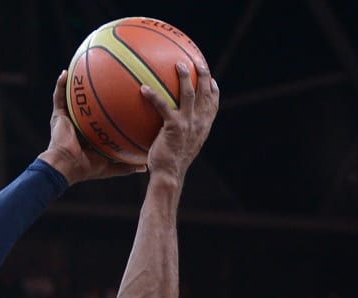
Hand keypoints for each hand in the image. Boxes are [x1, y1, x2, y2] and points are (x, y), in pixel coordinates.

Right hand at [39, 72, 143, 184]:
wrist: (67, 166)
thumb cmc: (87, 168)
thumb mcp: (111, 166)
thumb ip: (127, 165)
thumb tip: (145, 167)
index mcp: (88, 133)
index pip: (98, 117)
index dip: (107, 108)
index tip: (120, 96)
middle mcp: (77, 123)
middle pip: (86, 104)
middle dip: (91, 91)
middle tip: (104, 76)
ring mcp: (67, 119)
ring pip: (71, 97)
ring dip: (75, 84)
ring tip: (80, 67)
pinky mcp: (58, 116)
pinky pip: (58, 97)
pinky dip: (60, 85)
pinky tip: (65, 73)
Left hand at [138, 60, 217, 183]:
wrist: (170, 175)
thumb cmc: (171, 164)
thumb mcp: (182, 148)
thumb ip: (182, 135)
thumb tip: (170, 129)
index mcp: (203, 127)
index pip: (213, 105)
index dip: (214, 91)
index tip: (212, 80)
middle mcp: (199, 123)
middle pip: (205, 93)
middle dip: (203, 75)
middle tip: (197, 61)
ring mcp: (188, 124)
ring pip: (189, 94)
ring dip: (184, 77)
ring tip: (178, 64)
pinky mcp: (174, 127)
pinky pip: (162, 106)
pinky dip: (153, 96)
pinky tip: (143, 88)